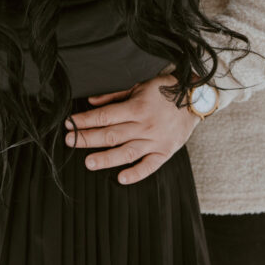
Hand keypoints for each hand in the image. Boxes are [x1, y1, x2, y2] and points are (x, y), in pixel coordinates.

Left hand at [64, 75, 200, 184]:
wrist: (195, 99)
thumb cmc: (165, 90)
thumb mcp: (139, 85)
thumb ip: (114, 95)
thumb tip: (91, 102)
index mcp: (136, 107)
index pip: (104, 116)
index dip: (85, 120)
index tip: (70, 123)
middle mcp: (144, 125)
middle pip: (111, 135)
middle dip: (88, 139)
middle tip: (69, 142)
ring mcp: (155, 141)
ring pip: (126, 153)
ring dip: (106, 159)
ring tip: (88, 163)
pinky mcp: (165, 152)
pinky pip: (149, 166)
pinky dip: (136, 174)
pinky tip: (121, 178)